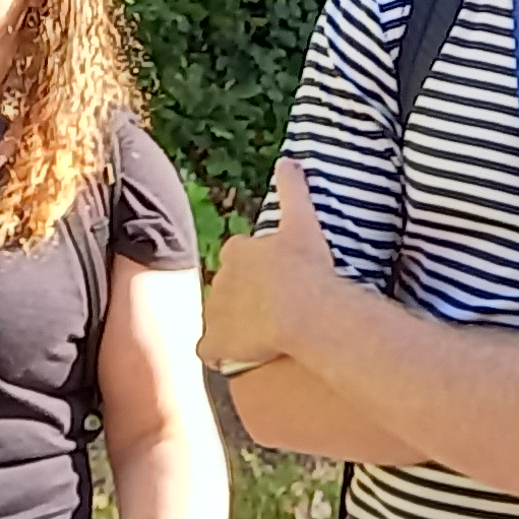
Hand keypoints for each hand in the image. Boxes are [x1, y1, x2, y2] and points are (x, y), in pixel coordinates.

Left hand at [198, 158, 337, 370]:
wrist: (303, 311)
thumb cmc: (307, 268)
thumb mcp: (303, 222)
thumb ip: (294, 190)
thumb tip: (288, 159)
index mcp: (239, 250)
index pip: (242, 254)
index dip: (259, 269)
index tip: (278, 279)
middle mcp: (221, 278)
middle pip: (230, 286)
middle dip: (245, 296)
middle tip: (273, 310)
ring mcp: (216, 312)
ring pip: (220, 317)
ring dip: (234, 325)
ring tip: (261, 338)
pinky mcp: (216, 343)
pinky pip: (210, 350)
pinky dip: (219, 353)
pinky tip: (233, 359)